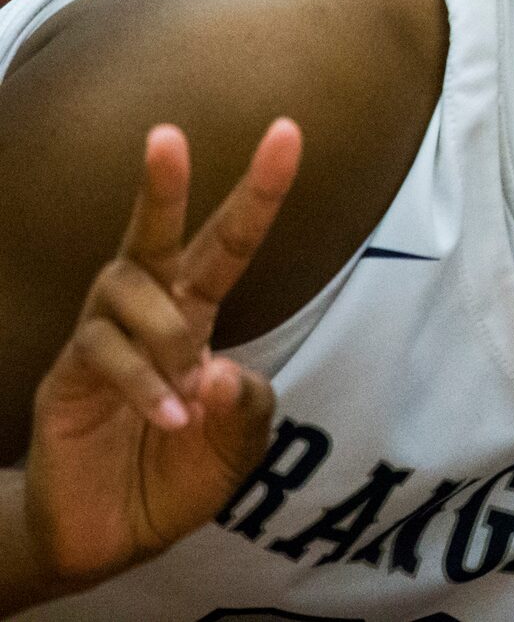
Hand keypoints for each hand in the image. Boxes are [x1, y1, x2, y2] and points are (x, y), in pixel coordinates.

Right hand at [19, 121, 298, 588]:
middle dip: (162, 185)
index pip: (228, 244)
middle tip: (167, 134)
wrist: (109, 539)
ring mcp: (100, 343)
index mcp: (196, 318)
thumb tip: (220, 371)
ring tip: (188, 393)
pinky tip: (168, 417)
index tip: (287, 133)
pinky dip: (143, 383)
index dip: (258, 193)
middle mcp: (146, 316)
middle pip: (152, 237)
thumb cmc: (177, 475)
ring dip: (167, 337)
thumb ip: (246, 406)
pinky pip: (101, 354)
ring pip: (127, 294)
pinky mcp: (67, 380)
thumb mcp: (236, 444)